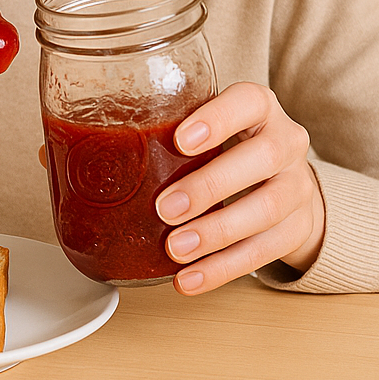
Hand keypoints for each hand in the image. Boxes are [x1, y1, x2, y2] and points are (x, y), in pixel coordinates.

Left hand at [154, 82, 324, 294]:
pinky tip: (190, 278)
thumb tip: (80, 151)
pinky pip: (265, 251)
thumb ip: (163, 129)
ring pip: (267, 209)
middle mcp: (286, 140)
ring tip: (176, 248)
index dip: (217, 119)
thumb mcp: (206, 125)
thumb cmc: (229, 144)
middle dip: (211, 186)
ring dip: (216, 233)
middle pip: (262, 157)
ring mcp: (297, 186)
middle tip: (166, 209)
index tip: (180, 141)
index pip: (249, 101)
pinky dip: (224, 268)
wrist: (284, 177)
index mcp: (260, 106)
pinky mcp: (298, 227)